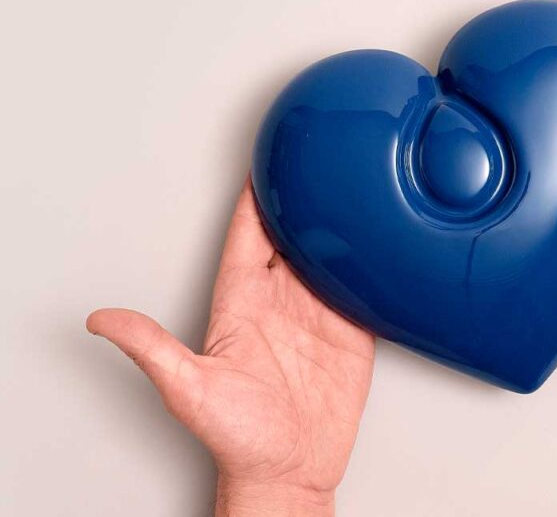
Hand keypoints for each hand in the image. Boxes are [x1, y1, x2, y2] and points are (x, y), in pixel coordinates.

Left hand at [87, 180, 374, 515]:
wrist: (288, 472)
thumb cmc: (238, 438)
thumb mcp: (189, 391)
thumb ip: (152, 349)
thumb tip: (102, 320)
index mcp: (240, 303)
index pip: (247, 237)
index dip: (255, 199)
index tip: (265, 163)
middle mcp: (279, 302)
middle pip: (291, 234)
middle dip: (302, 196)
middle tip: (318, 160)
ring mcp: (316, 315)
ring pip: (328, 253)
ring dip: (338, 223)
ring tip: (352, 186)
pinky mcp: (350, 332)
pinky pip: (362, 286)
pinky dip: (370, 262)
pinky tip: (378, 240)